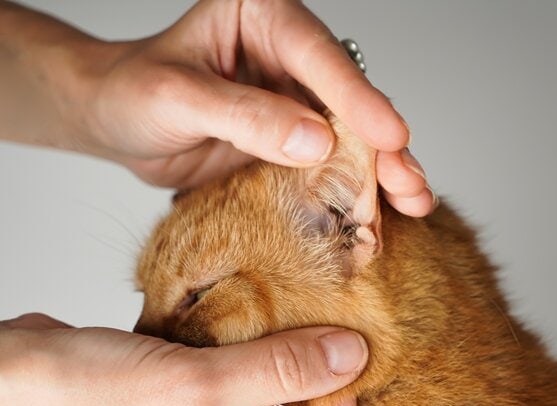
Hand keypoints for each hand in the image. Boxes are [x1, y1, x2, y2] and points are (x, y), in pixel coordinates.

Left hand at [0, 0, 433, 216]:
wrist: (116, 121)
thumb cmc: (133, 91)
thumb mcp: (176, 96)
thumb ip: (245, 116)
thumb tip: (317, 142)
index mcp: (261, 15)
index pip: (317, 53)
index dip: (357, 97)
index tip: (390, 135)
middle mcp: (289, 54)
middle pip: (350, 97)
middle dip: (385, 143)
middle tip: (409, 182)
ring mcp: (296, 99)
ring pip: (353, 134)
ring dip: (384, 170)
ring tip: (413, 202)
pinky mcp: (294, 140)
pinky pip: (333, 164)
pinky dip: (359, 188)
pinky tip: (386, 210)